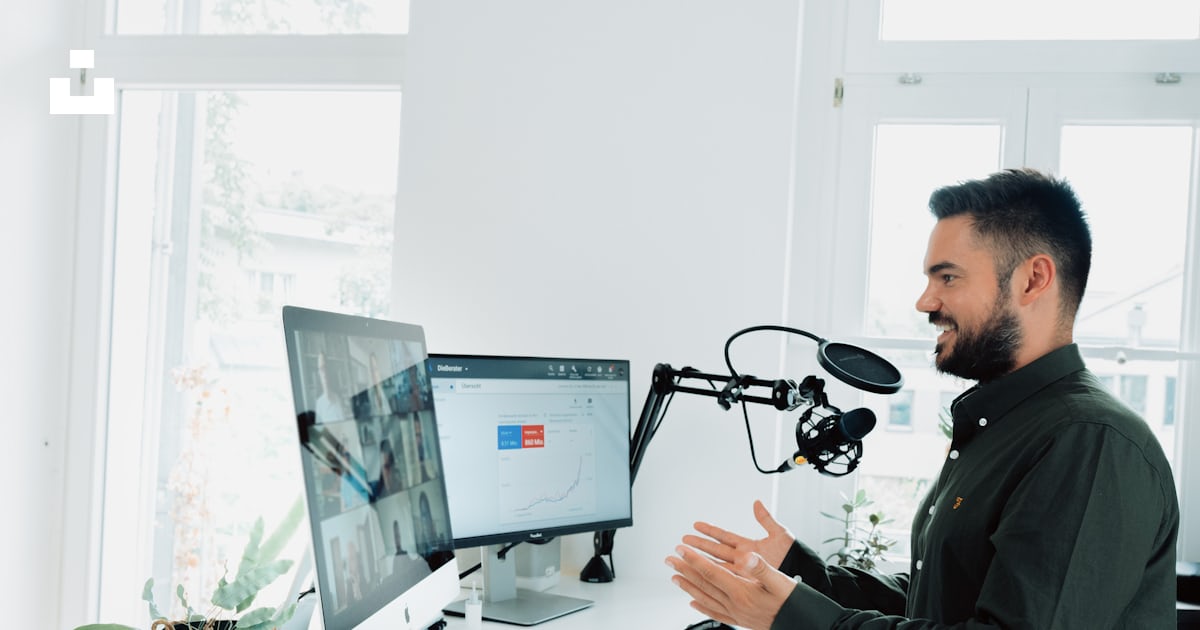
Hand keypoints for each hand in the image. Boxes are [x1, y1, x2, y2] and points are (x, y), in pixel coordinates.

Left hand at [666, 544, 795, 629]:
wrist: (802, 625)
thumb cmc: (793, 601)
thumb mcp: (781, 581)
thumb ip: (762, 568)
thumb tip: (749, 556)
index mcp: (742, 592)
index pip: (712, 572)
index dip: (694, 559)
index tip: (680, 549)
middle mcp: (735, 604)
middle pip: (704, 584)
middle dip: (685, 570)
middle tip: (669, 559)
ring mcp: (736, 614)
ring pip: (706, 598)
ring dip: (689, 586)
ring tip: (675, 577)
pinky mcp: (741, 620)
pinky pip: (716, 613)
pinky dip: (703, 606)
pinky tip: (694, 602)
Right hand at [684, 500, 794, 568]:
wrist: (802, 573)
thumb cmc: (793, 555)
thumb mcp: (779, 533)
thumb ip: (766, 519)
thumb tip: (757, 503)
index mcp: (748, 545)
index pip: (724, 536)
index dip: (710, 530)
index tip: (696, 524)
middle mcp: (742, 558)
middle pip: (715, 550)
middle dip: (698, 545)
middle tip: (682, 541)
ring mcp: (742, 571)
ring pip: (715, 565)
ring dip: (700, 560)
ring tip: (684, 555)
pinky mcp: (744, 582)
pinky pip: (724, 579)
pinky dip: (711, 577)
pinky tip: (699, 576)